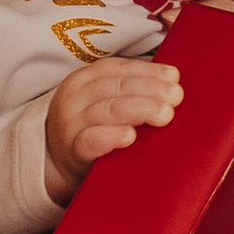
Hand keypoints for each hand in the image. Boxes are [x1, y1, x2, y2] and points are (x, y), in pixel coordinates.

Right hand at [44, 54, 182, 205]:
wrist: (57, 164)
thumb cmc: (92, 128)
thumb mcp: (103, 102)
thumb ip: (130, 90)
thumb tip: (173, 81)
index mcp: (84, 79)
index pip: (118, 68)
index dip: (148, 71)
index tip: (174, 78)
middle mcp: (74, 97)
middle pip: (117, 87)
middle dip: (151, 90)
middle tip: (176, 97)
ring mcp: (71, 124)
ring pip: (107, 110)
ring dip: (140, 109)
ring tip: (165, 114)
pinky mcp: (71, 150)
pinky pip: (90, 141)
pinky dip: (111, 137)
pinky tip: (131, 136)